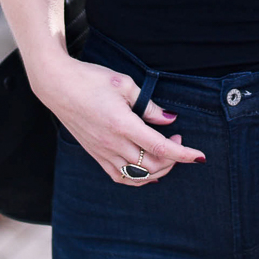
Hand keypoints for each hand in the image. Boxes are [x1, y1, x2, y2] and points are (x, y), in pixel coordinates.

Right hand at [35, 57, 205, 185]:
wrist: (58, 86)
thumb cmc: (91, 79)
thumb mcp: (124, 84)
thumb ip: (148, 104)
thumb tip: (169, 119)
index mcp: (122, 124)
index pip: (160, 147)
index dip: (183, 154)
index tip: (199, 156)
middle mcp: (112, 143)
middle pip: (151, 166)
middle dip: (173, 159)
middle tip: (178, 139)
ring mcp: (102, 152)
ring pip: (136, 176)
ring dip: (157, 171)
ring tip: (166, 155)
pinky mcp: (95, 154)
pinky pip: (119, 176)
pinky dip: (137, 178)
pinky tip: (145, 170)